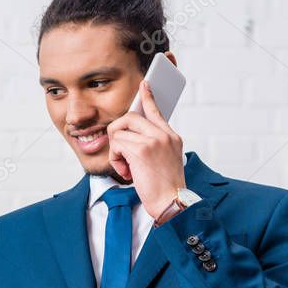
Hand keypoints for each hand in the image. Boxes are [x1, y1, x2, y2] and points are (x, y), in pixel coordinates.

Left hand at [107, 80, 185, 217]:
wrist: (172, 203)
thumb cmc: (165, 187)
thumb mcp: (165, 160)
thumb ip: (153, 145)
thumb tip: (131, 137)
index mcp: (171, 136)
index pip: (156, 110)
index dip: (148, 97)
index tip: (144, 84)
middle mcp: (163, 135)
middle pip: (129, 117)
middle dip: (117, 133)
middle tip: (120, 152)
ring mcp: (153, 141)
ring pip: (119, 131)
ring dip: (116, 151)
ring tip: (126, 166)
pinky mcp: (141, 150)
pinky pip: (117, 145)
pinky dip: (116, 160)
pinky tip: (126, 171)